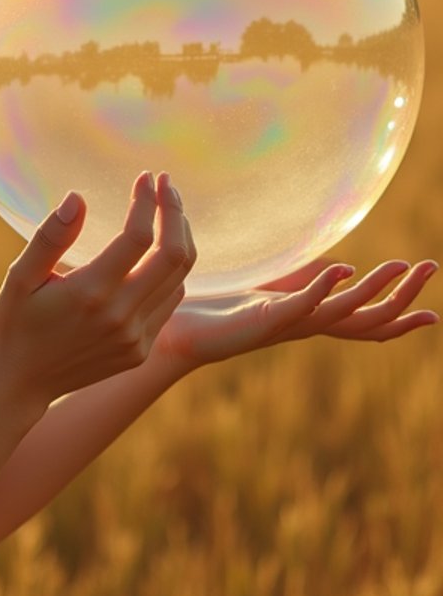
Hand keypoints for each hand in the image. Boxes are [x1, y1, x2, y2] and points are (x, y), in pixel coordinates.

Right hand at [0, 171, 193, 419]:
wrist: (23, 382)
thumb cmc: (17, 321)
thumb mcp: (19, 277)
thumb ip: (50, 237)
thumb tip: (78, 198)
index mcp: (90, 293)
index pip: (138, 237)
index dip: (147, 201)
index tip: (145, 177)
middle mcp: (120, 316)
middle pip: (174, 255)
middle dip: (175, 212)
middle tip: (168, 184)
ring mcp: (135, 338)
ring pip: (181, 279)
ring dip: (180, 239)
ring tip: (168, 212)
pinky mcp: (141, 351)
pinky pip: (172, 303)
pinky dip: (173, 272)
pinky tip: (158, 253)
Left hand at [153, 251, 438, 371]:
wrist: (178, 330)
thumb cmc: (219, 309)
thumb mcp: (271, 288)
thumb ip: (301, 279)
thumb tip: (334, 265)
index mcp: (310, 320)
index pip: (367, 323)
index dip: (400, 315)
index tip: (434, 313)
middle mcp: (306, 327)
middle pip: (370, 319)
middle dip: (404, 296)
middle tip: (431, 269)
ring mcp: (288, 325)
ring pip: (346, 313)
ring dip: (375, 288)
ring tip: (402, 266)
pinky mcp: (264, 320)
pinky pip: (302, 306)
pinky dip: (323, 288)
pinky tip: (340, 270)